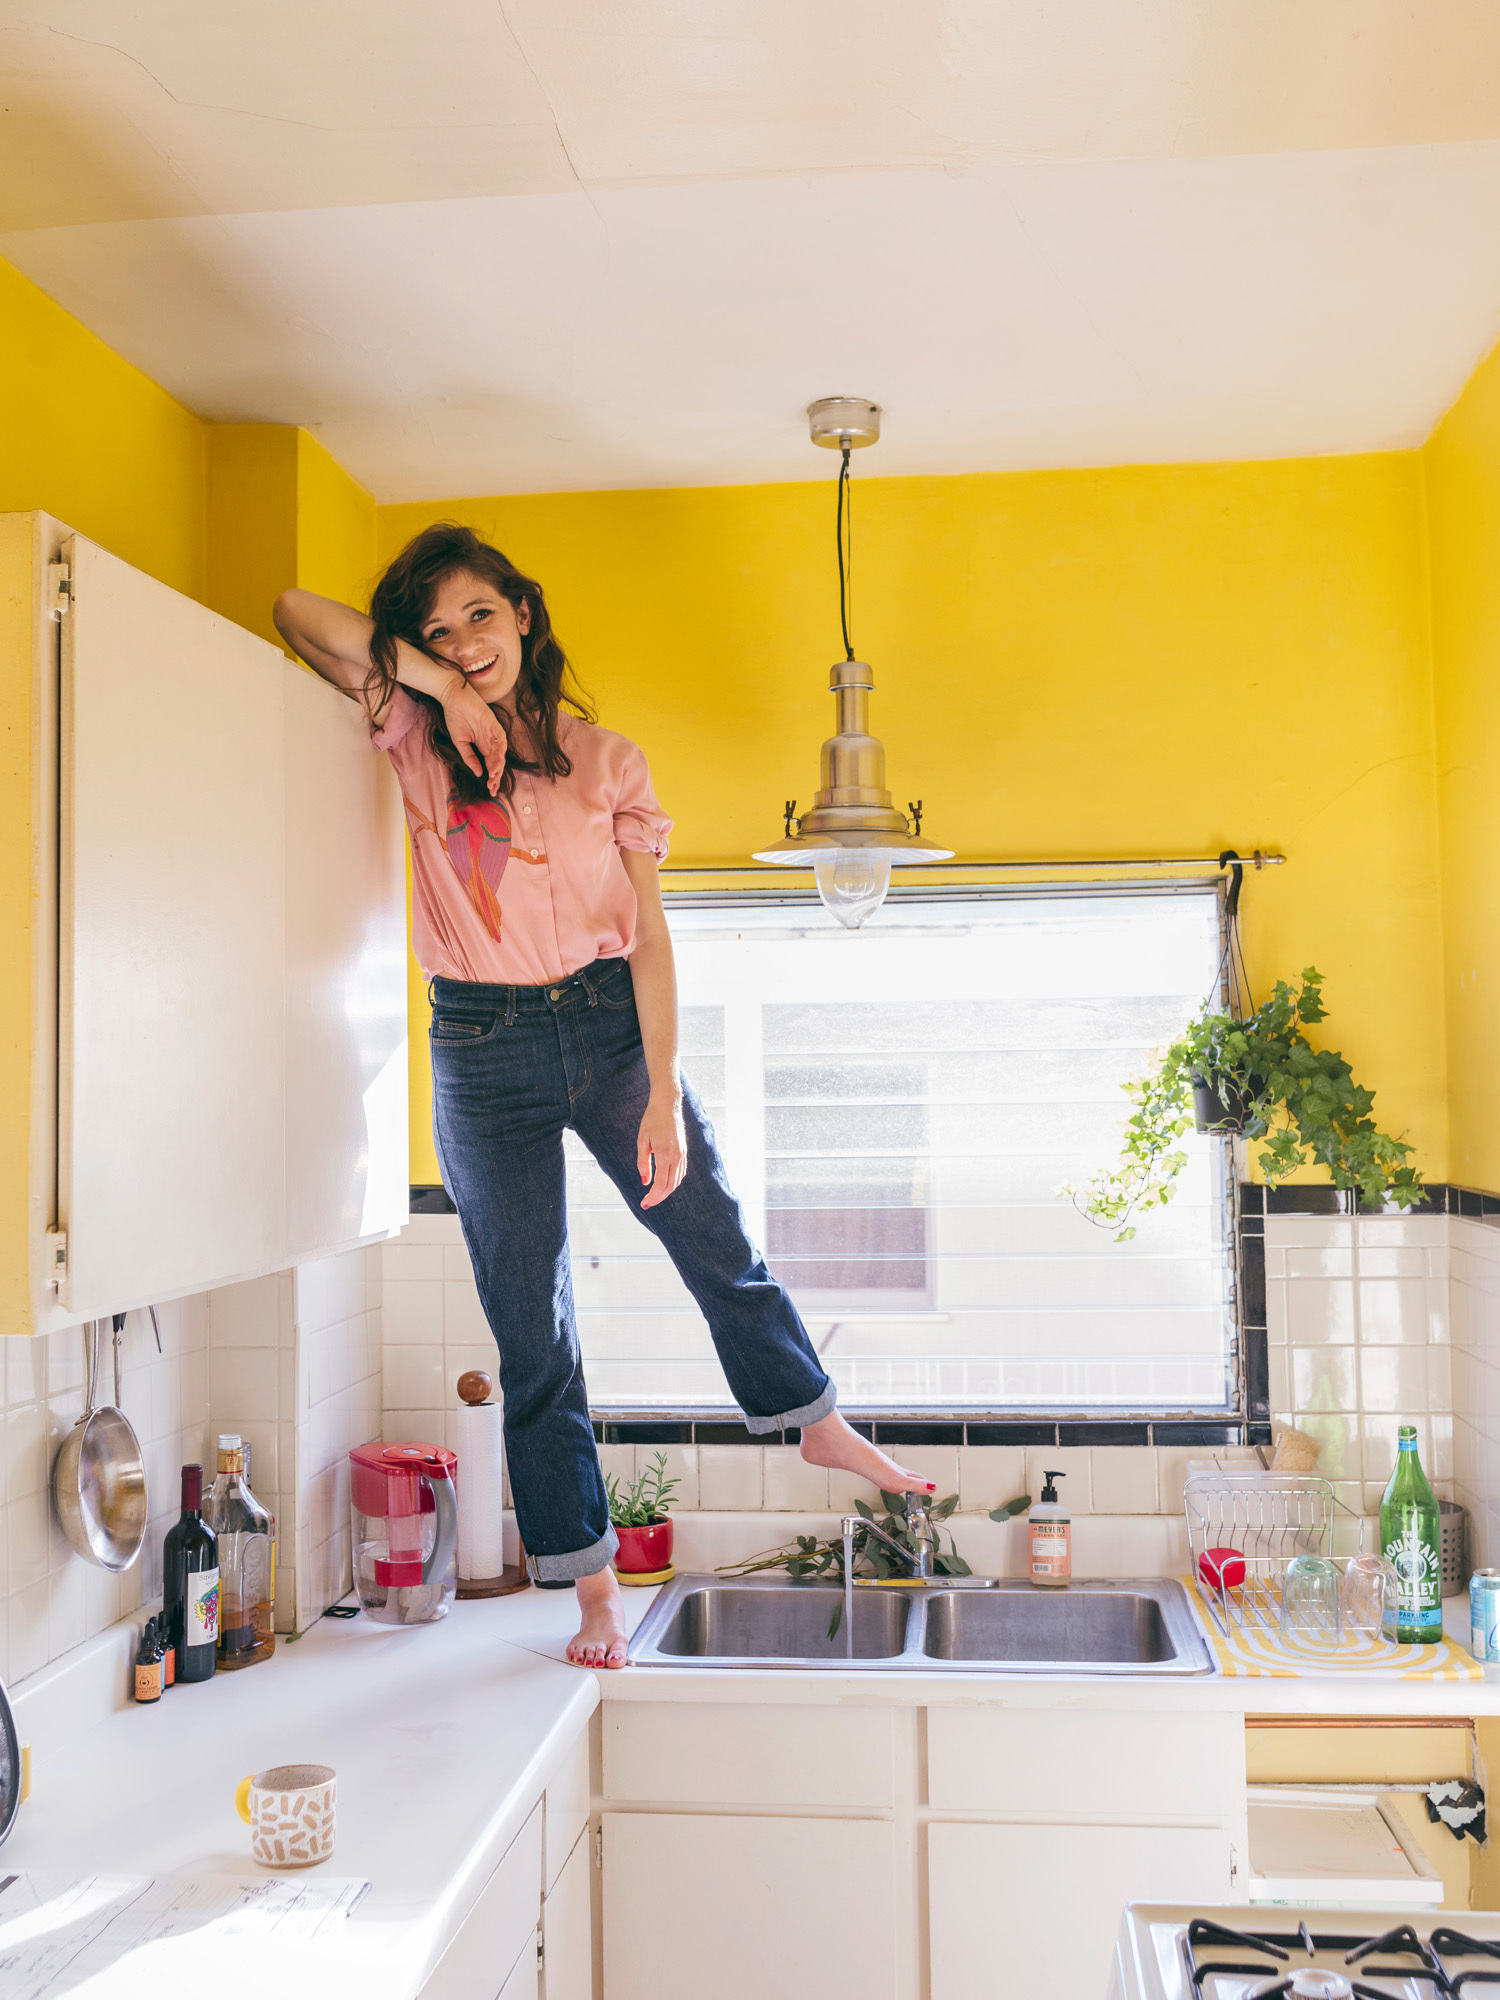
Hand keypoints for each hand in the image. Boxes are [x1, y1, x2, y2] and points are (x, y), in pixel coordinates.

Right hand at [441, 683, 508, 795]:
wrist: (452, 698)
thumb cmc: (455, 717)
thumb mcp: (460, 743)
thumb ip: (469, 757)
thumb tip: (478, 773)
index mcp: (482, 746)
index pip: (491, 764)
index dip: (492, 777)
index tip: (490, 790)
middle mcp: (490, 740)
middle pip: (498, 761)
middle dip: (496, 775)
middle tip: (493, 788)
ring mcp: (492, 731)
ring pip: (500, 751)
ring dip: (498, 764)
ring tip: (494, 776)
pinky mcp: (493, 722)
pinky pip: (500, 737)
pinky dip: (500, 748)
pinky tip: (497, 759)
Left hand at [638, 1087, 686, 1209]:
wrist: (667, 1105)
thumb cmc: (652, 1120)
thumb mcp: (642, 1141)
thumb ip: (643, 1162)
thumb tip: (645, 1181)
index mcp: (665, 1154)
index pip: (660, 1184)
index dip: (652, 1196)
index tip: (644, 1203)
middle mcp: (676, 1157)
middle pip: (670, 1186)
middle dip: (659, 1198)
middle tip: (647, 1203)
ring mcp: (682, 1155)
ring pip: (677, 1181)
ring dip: (666, 1191)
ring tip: (654, 1196)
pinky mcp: (684, 1152)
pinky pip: (680, 1173)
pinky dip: (673, 1182)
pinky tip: (664, 1184)